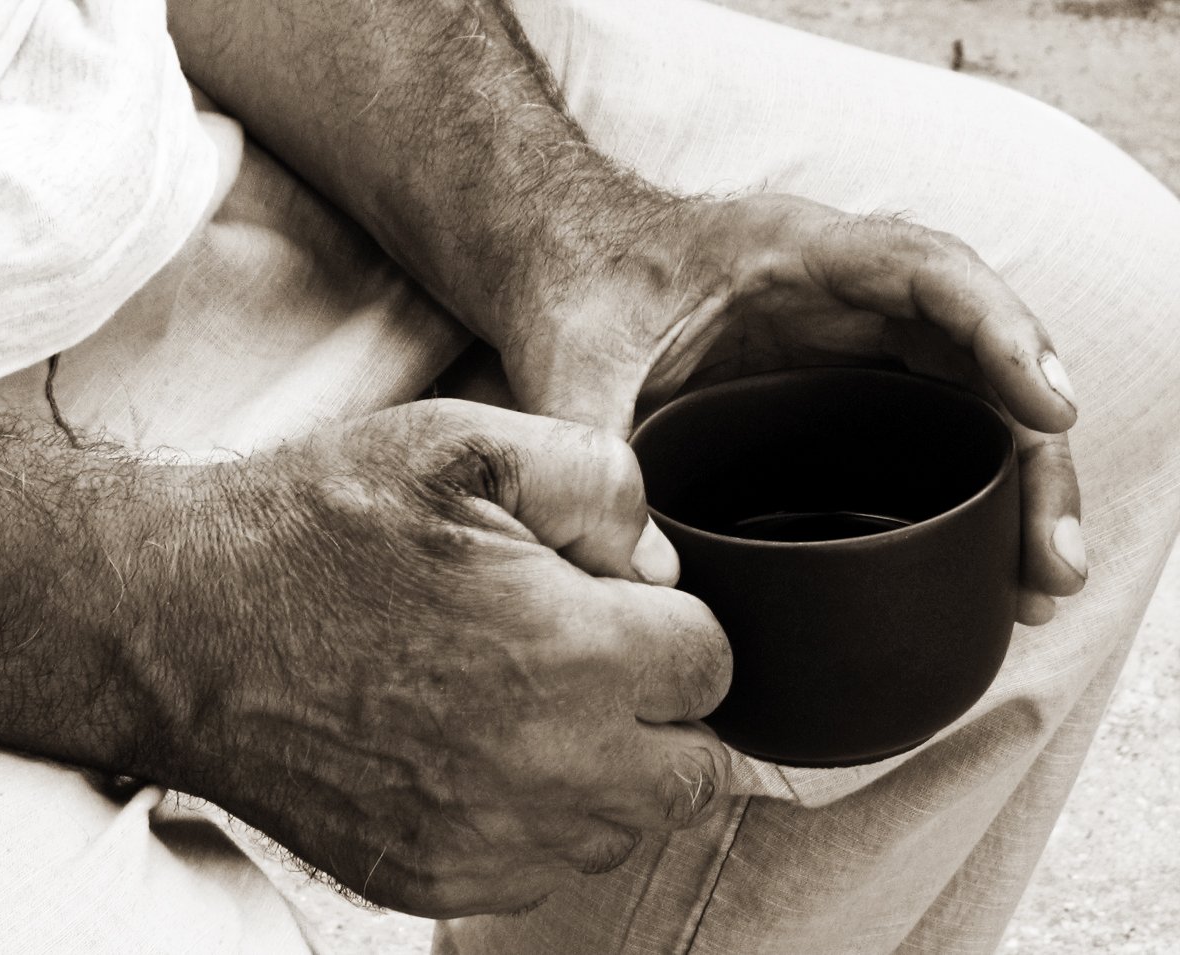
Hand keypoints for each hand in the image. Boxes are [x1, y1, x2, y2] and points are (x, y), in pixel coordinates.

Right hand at [168, 399, 730, 916]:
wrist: (183, 623)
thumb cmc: (318, 531)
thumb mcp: (464, 443)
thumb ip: (599, 484)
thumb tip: (655, 561)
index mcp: (567, 653)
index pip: (713, 666)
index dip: (674, 623)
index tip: (619, 605)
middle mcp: (543, 767)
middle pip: (695, 774)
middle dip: (667, 712)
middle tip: (596, 658)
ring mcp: (487, 838)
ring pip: (623, 828)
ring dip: (609, 769)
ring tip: (530, 700)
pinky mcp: (433, 877)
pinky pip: (541, 870)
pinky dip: (536, 816)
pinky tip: (476, 748)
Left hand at [497, 194, 1086, 625]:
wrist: (556, 263)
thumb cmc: (570, 290)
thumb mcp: (573, 368)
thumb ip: (599, 454)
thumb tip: (649, 581)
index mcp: (796, 254)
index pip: (928, 274)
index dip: (1000, 335)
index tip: (1049, 411)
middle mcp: (843, 292)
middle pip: (974, 355)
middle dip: (1028, 451)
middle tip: (1050, 561)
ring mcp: (844, 338)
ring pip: (961, 397)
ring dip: (1011, 482)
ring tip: (1035, 585)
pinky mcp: (831, 384)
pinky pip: (922, 421)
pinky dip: (963, 483)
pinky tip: (980, 557)